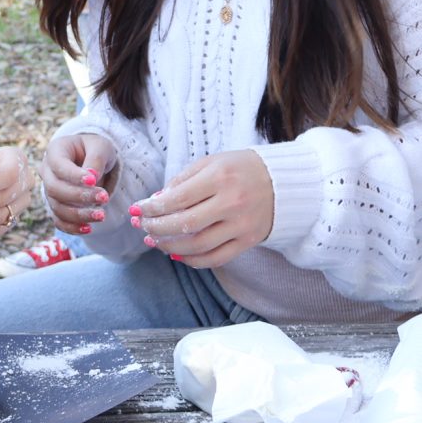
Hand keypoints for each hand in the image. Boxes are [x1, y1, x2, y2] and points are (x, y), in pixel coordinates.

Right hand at [38, 134, 116, 234]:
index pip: (58, 165)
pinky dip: (72, 227)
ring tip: (101, 215)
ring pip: (57, 207)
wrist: (94, 160)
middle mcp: (47, 171)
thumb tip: (92, 177)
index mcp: (55, 150)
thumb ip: (96, 159)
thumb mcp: (101, 147)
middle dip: (79, 196)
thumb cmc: (96, 149)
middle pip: (54, 188)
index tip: (93, 181)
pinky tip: (89, 228)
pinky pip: (59, 220)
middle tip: (104, 198)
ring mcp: (50, 190)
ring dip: (78, 215)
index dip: (73, 175)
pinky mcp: (56, 206)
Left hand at [132, 150, 273, 267]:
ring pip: (198, 245)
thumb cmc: (241, 168)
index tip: (136, 209)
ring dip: (169, 246)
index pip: (177, 198)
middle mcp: (232, 203)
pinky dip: (193, 260)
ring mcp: (242, 225)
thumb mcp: (211, 162)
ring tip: (153, 241)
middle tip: (141, 226)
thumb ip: (182, 180)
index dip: (152, 207)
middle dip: (156, 228)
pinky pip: (216, 258)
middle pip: (185, 224)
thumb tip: (155, 200)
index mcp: (220, 177)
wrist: (284, 182)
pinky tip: (176, 254)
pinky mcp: (249, 241)